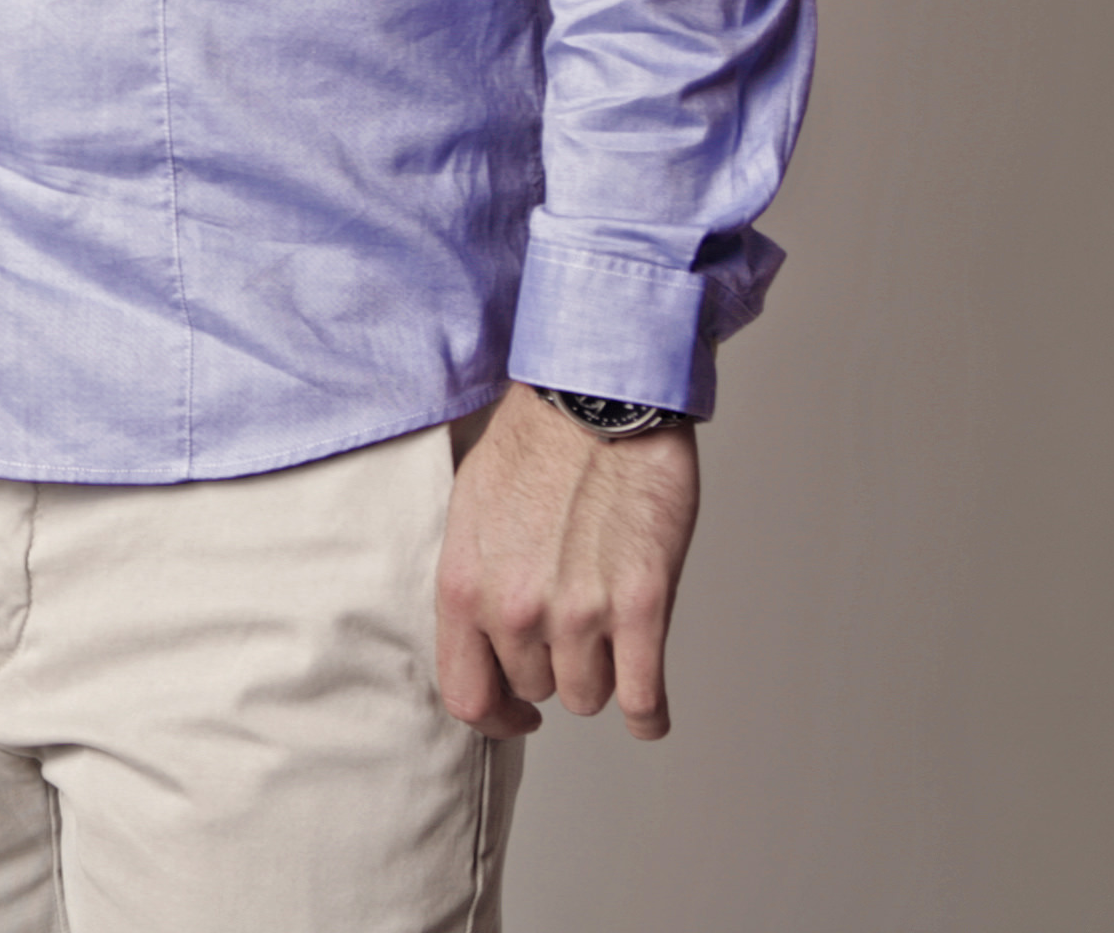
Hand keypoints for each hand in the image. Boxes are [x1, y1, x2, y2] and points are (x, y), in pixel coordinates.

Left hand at [434, 385, 700, 739]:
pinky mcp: (640, 606)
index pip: (466, 694)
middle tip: (573, 629)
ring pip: (589, 696)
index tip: (516, 714)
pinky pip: (643, 698)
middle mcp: (513, 609)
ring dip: (602, 675)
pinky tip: (650, 711)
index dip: (494, 716)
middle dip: (554, 667)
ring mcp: (578, 612)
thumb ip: (474, 581)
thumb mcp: (470, 513)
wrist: (595, 397)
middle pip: (536, 690)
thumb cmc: (534, 443)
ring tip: (610, 637)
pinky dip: (649, 715)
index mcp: (463, 585)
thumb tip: (482, 636)